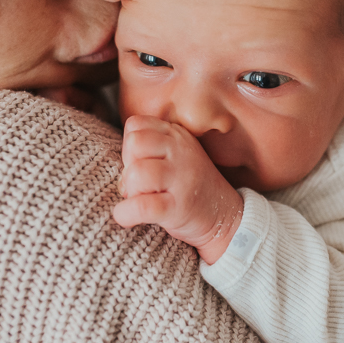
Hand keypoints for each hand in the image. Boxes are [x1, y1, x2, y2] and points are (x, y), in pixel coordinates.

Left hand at [112, 115, 243, 263]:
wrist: (224, 217)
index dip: (129, 146)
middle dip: (127, 166)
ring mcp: (182, 178)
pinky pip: (142, 206)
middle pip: (134, 143)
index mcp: (177, 135)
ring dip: (129, 191)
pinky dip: (126, 213)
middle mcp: (181, 151)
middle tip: (138, 185)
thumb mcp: (176, 156)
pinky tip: (126, 217)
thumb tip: (119, 166)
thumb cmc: (189, 186)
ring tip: (138, 199)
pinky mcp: (179, 207)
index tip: (140, 164)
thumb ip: (150, 148)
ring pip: (136, 173)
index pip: (136, 125)